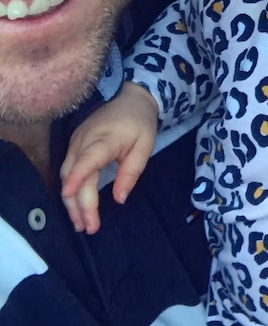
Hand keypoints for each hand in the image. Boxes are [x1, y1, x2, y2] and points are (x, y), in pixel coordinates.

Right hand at [60, 82, 158, 233]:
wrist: (131, 98)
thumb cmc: (140, 123)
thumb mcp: (145, 146)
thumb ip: (131, 172)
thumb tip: (119, 199)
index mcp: (105, 138)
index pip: (87, 159)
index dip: (77, 177)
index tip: (70, 195)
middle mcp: (84, 140)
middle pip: (74, 174)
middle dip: (79, 204)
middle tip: (89, 227)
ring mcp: (75, 141)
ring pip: (66, 175)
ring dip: (71, 201)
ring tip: (82, 223)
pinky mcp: (73, 145)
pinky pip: (67, 170)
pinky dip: (70, 190)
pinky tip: (77, 206)